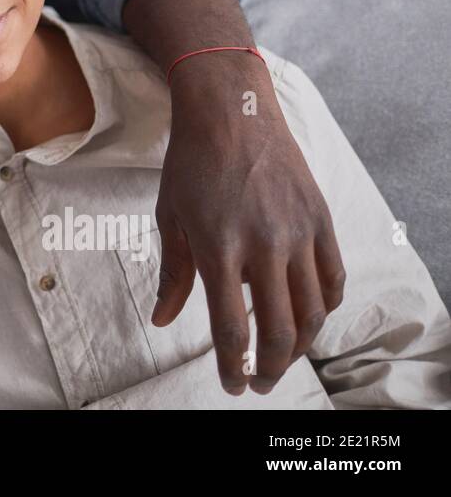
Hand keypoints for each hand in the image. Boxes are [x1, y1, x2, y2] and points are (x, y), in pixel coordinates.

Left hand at [152, 50, 346, 395]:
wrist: (231, 111)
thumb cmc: (191, 164)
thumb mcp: (170, 217)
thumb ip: (173, 274)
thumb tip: (163, 320)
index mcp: (219, 248)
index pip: (233, 328)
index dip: (233, 366)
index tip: (232, 385)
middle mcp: (263, 244)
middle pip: (279, 330)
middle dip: (270, 368)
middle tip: (259, 382)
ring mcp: (298, 232)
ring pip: (312, 311)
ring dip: (300, 345)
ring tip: (282, 358)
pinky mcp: (321, 218)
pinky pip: (333, 277)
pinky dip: (325, 307)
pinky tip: (309, 317)